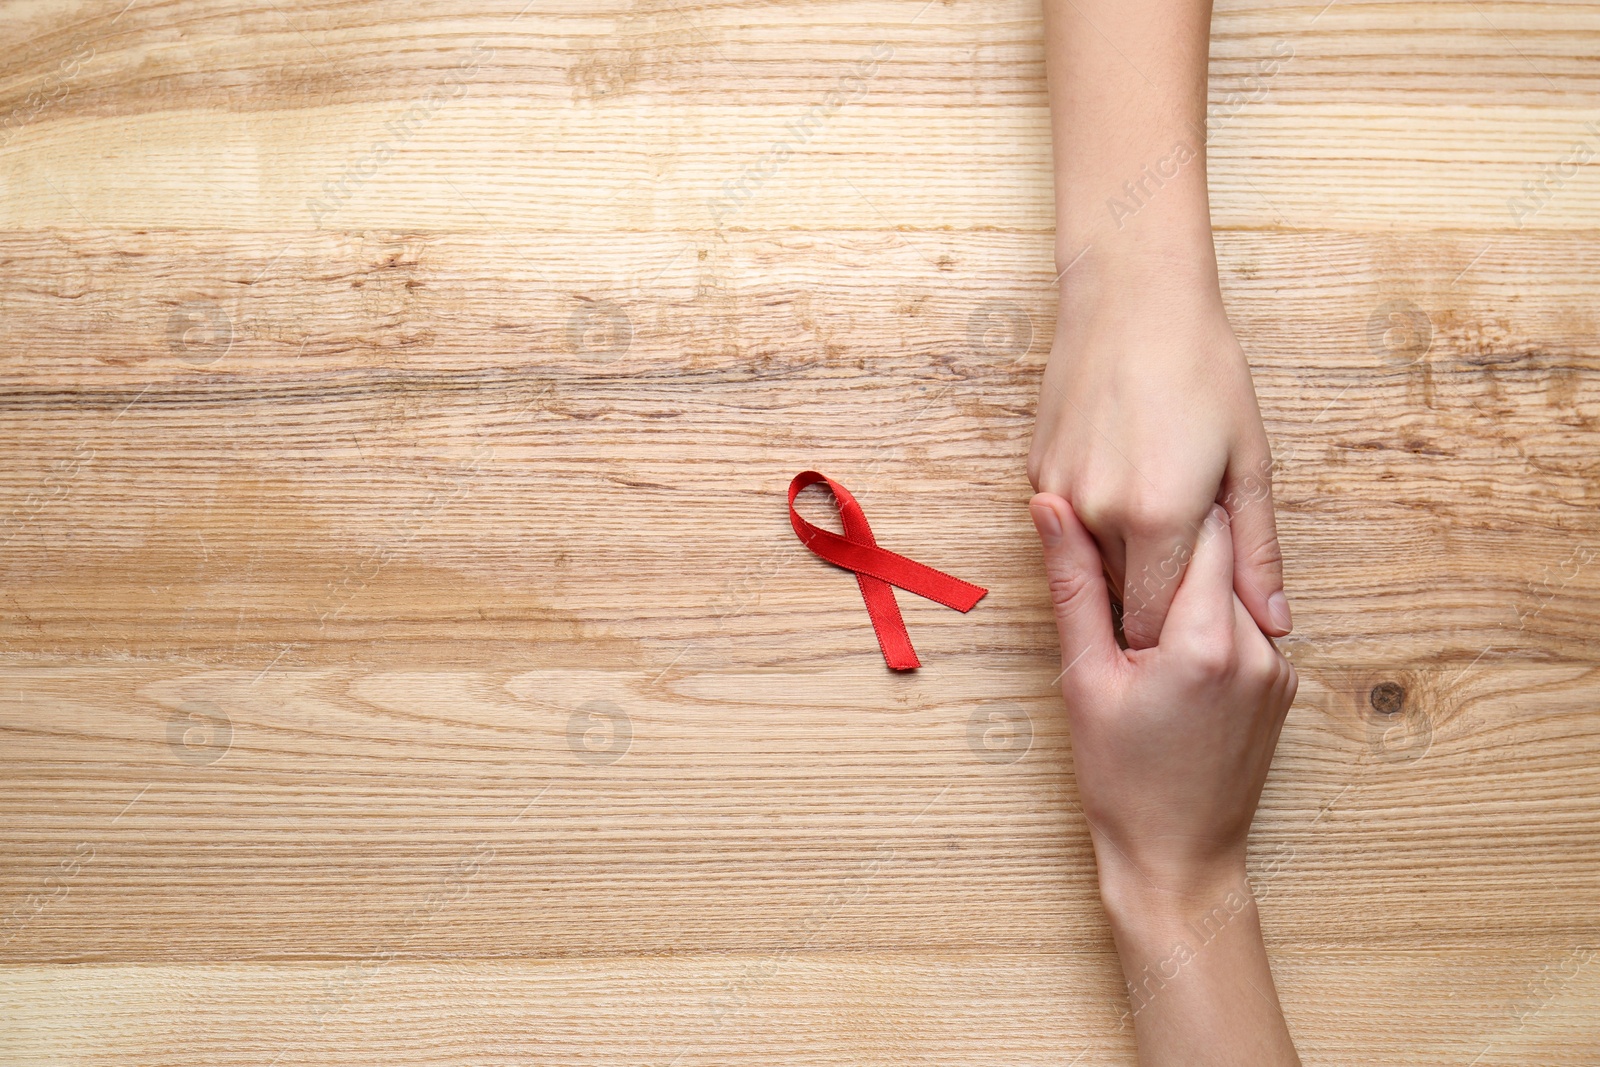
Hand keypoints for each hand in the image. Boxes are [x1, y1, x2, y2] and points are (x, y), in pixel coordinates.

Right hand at [1027, 254, 1289, 649]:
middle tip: (1192, 546)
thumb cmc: (1201, 367)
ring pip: (1094, 561)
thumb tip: (1273, 622)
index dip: (1184, 623)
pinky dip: (1098, 520)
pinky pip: (1070, 523)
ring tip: (1162, 500)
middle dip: (1158, 586)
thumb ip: (1256, 552)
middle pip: (1124, 593)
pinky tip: (1128, 473)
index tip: (1204, 617)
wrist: (1132, 296)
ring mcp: (1058, 493)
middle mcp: (1098, 513)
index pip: (1160, 617)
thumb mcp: (1248, 461)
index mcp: (1159, 517)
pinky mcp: (1038, 473)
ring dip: (1127, 554)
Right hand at [1030, 491, 1294, 893]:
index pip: (1201, 528)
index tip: (1125, 506)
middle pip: (1221, 555)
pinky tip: (1170, 647)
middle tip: (1120, 553)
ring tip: (1140, 607)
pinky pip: (1247, 625)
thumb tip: (1050, 508)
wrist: (1176, 857)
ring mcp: (1278, 668)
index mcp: (1206, 641)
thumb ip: (1073, 583)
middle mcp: (1258, 647)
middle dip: (1172, 546)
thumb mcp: (1084, 677)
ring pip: (1234, 587)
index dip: (1159, 512)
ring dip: (1192, 584)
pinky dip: (1211, 620)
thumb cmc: (1121, 779)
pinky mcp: (1282, 685)